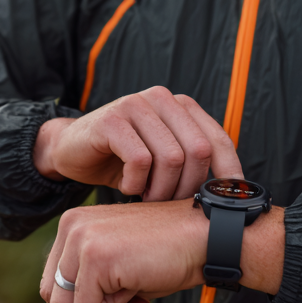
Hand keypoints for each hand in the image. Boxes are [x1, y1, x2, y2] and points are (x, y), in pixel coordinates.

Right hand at [33, 86, 241, 200]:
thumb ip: (191, 166)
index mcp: (180, 106)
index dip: (229, 172)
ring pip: (171, 157)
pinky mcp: (111, 119)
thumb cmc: (121, 160)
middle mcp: (162, 98)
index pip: (218, 139)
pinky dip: (137, 184)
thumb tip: (231, 196)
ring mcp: (135, 104)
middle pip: (197, 150)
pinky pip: (139, 159)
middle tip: (168, 203)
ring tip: (147, 197)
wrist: (71, 150)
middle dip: (187, 187)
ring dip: (161, 189)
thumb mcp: (162, 161)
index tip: (229, 203)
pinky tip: (128, 187)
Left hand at [39, 200, 285, 302]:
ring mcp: (81, 237)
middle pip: (53, 296)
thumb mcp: (115, 282)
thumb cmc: (163, 259)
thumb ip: (79, 302)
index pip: (52, 285)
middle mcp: (70, 225)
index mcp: (71, 225)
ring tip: (137, 302)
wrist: (203, 239)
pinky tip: (142, 294)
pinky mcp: (96, 255)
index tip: (121, 300)